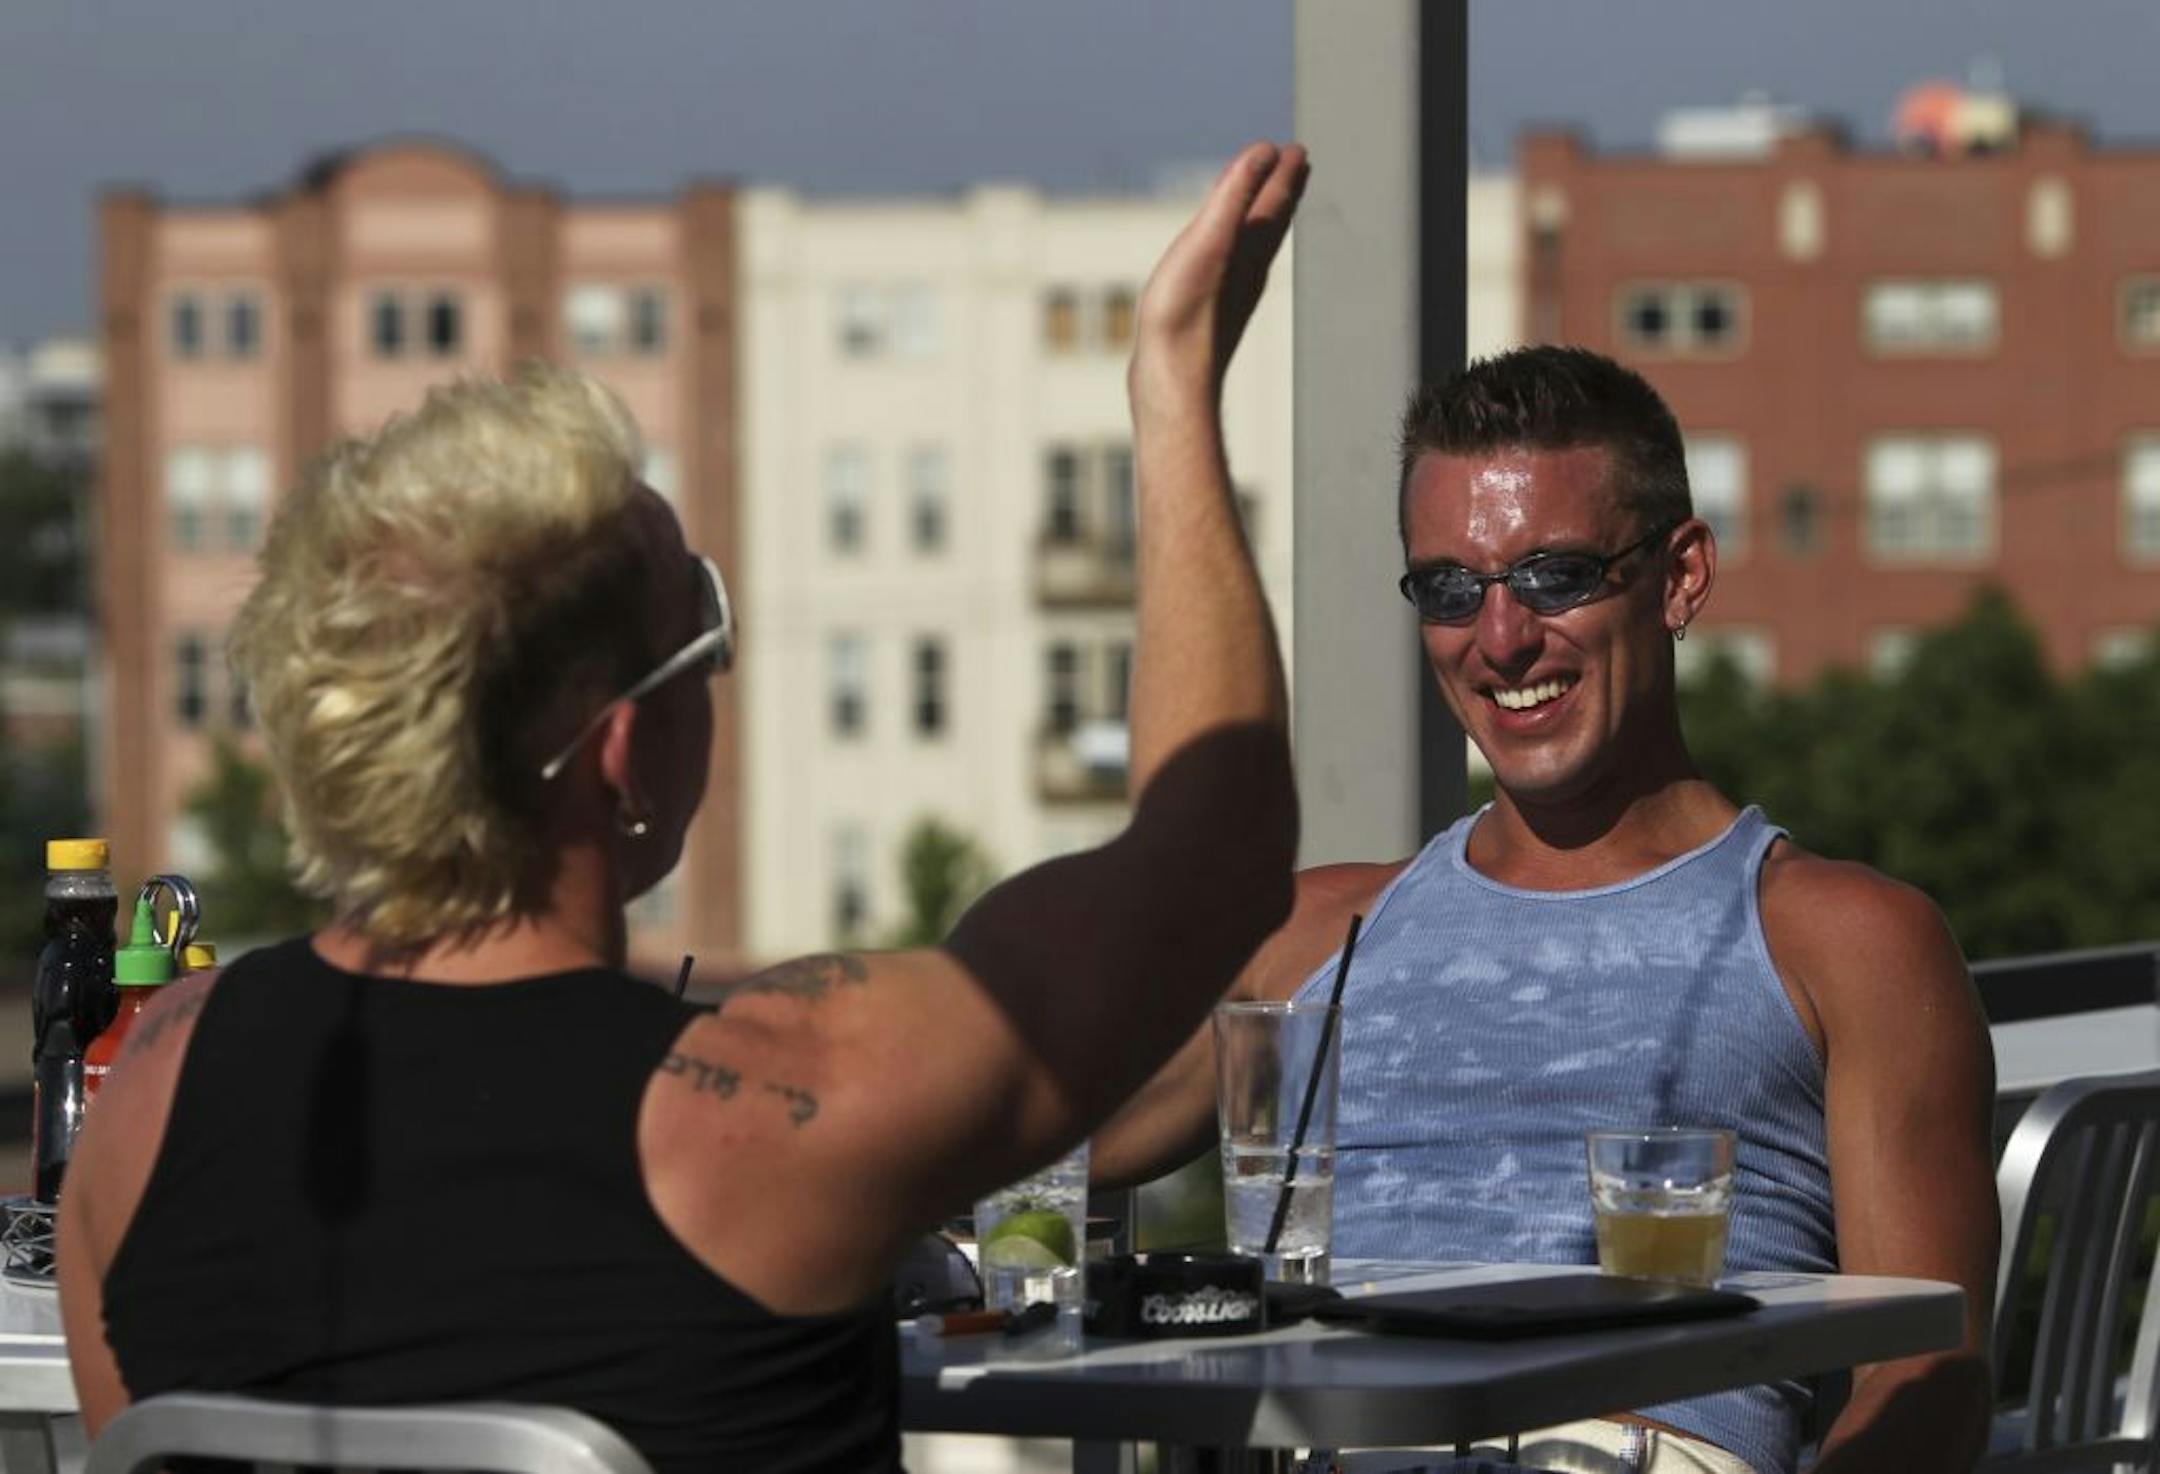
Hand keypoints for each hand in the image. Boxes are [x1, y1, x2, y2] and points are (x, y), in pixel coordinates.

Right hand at [1129, 141, 1308, 418]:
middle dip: (1282, 192)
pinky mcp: (1209, 315)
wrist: (1171, 384)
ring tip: (1266, 206)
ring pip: (1254, 248)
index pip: (1275, 200)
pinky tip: (1225, 260)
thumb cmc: (1185, 315)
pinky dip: (1235, 250)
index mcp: (1250, 249)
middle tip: (1295, 168)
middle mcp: (1247, 271)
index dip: (1284, 172)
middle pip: (1272, 222)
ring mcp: (1229, 295)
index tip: (1296, 150)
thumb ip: (1235, 195)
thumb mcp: (1209, 242)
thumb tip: (1266, 152)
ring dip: (1263, 220)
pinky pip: (1230, 270)